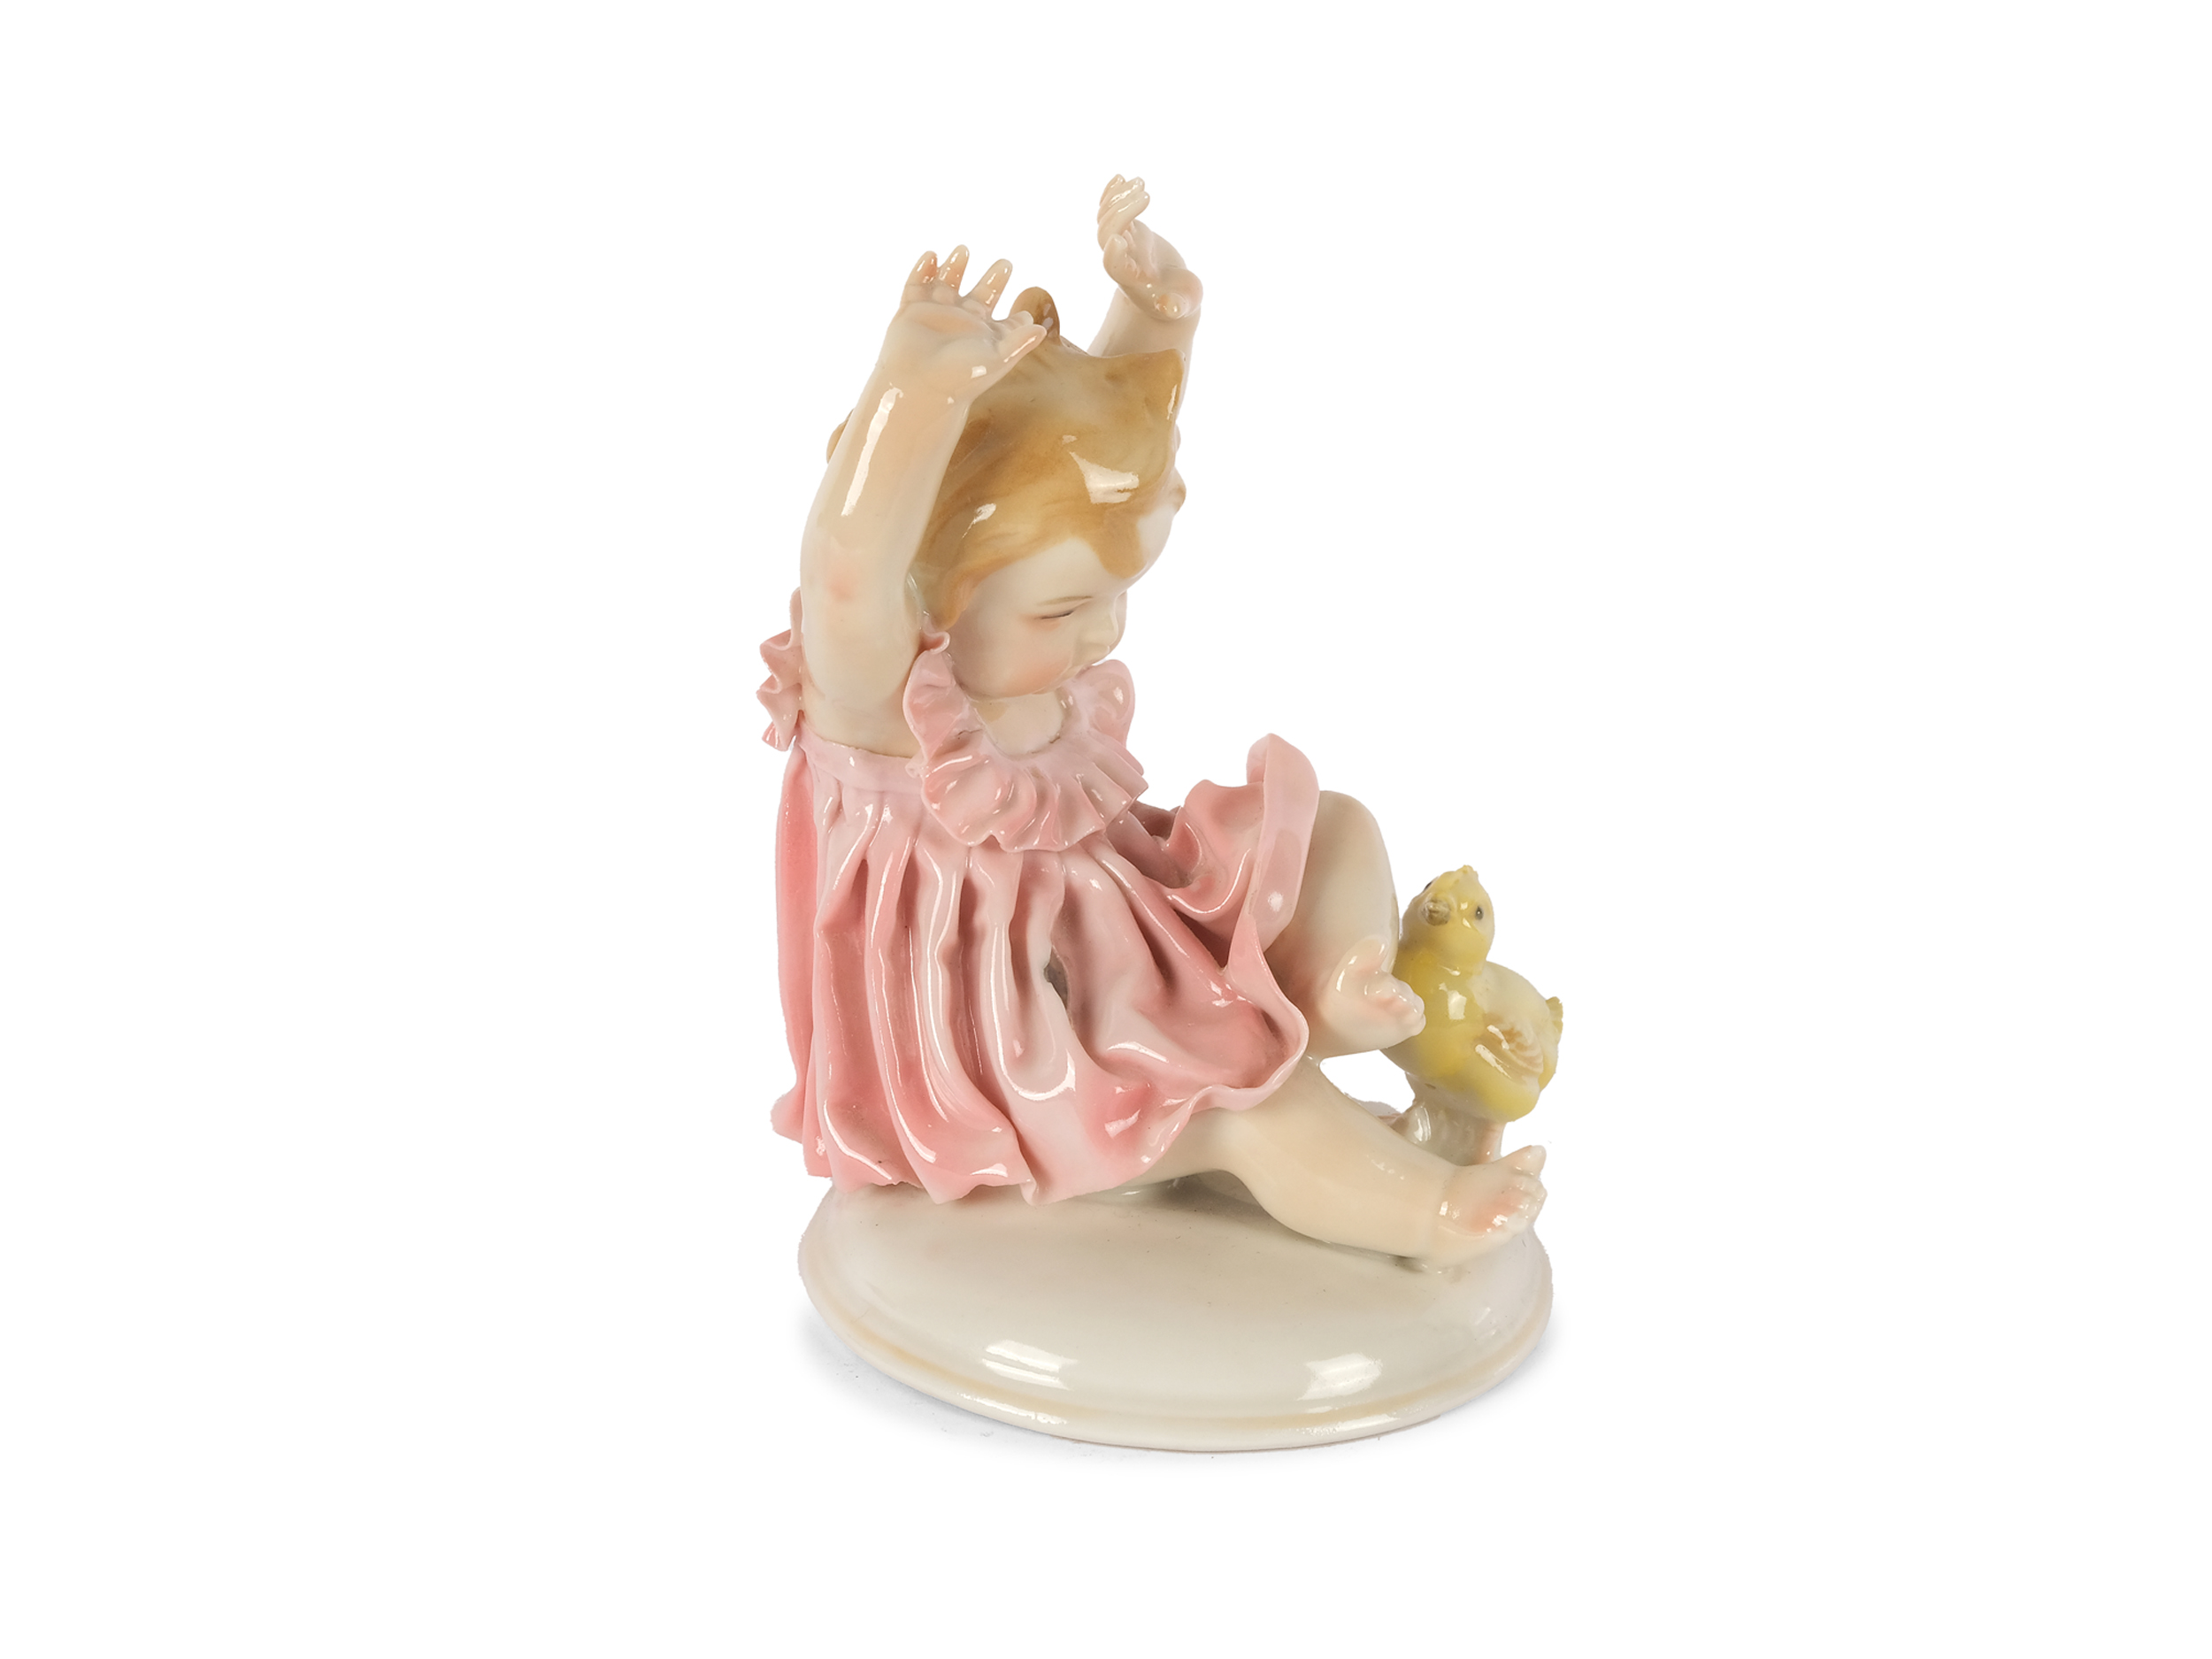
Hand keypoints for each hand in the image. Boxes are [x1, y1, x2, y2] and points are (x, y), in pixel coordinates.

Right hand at [878, 246, 1047, 401]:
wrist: (918, 386)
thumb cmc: (960, 377)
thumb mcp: (997, 357)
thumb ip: (1019, 341)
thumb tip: (1041, 329)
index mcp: (984, 335)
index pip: (1005, 322)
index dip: (1017, 317)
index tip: (1025, 313)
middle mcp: (962, 323)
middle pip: (981, 296)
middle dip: (993, 279)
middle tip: (1005, 263)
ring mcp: (936, 315)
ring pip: (947, 284)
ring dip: (955, 266)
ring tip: (964, 249)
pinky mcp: (912, 311)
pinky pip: (916, 284)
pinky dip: (922, 269)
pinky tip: (931, 255)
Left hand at [1098, 175, 1201, 322]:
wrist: (1170, 294)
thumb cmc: (1177, 302)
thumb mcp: (1182, 307)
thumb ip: (1177, 307)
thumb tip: (1170, 307)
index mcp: (1131, 279)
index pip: (1112, 266)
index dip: (1112, 253)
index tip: (1119, 240)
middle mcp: (1122, 259)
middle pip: (1107, 235)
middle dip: (1122, 213)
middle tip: (1147, 195)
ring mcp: (1124, 242)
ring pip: (1106, 219)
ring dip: (1118, 198)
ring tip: (1140, 183)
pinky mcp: (1130, 231)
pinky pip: (1111, 210)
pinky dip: (1112, 194)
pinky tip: (1120, 177)